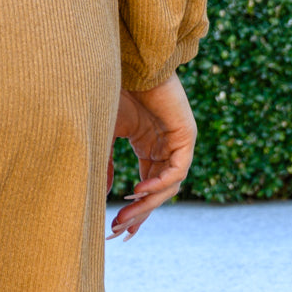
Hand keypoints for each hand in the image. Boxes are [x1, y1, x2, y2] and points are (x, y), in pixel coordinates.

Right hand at [106, 71, 196, 241]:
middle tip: (119, 230)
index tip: (117, 229)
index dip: (134, 208)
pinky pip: (177, 169)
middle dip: (139, 213)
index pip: (147, 186)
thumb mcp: (105, 132)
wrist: (128, 61)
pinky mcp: (186, 134)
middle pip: (158, 191)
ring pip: (169, 185)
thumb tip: (105, 194)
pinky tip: (138, 192)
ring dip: (147, 203)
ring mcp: (178, 141)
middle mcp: (166, 146)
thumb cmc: (115, 89)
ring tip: (126, 215)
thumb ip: (105, 161)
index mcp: (148, 144)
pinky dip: (159, 183)